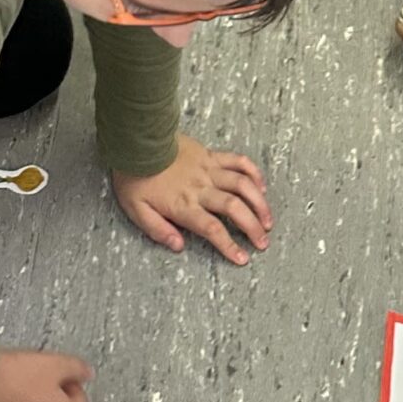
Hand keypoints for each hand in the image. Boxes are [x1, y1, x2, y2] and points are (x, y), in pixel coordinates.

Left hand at [113, 134, 272, 265]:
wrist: (137, 142)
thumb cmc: (135, 177)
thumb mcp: (136, 210)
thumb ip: (158, 230)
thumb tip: (178, 246)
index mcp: (184, 205)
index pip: (212, 229)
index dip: (229, 246)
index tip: (242, 258)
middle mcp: (201, 189)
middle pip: (234, 208)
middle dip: (253, 227)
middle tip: (262, 242)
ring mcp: (208, 170)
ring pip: (242, 185)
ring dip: (259, 203)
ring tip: (268, 219)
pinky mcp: (210, 155)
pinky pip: (238, 161)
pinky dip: (253, 173)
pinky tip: (261, 186)